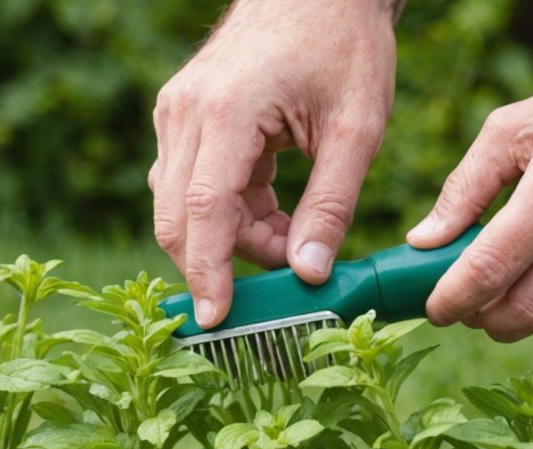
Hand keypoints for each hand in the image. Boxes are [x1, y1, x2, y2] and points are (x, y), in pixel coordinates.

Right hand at [150, 0, 397, 327]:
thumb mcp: (356, 129)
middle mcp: (186, 111)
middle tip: (280, 287)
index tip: (218, 319)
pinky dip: (228, 213)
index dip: (209, 271)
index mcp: (229, 111)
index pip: (203, 210)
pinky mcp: (182, 116)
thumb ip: (331, 206)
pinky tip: (273, 211)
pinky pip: (190, 185)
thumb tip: (309, 276)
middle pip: (179, 218)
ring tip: (293, 236)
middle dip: (222, 264)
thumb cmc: (344, 45)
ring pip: (183, 207)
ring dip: (231, 238)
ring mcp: (176, 112)